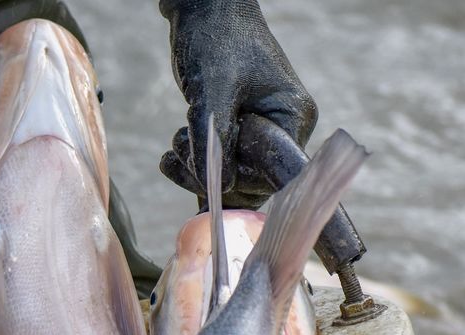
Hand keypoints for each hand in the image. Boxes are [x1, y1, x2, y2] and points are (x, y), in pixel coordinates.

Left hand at [159, 0, 317, 208]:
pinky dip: (194, 165)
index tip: (208, 173)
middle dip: (212, 174)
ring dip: (197, 170)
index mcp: (292, 118)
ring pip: (232, 178)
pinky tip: (172, 157)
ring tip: (176, 144)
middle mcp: (284, 128)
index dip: (241, 181)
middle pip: (252, 182)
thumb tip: (217, 186)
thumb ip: (215, 140)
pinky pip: (221, 165)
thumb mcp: (212, 92)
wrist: (203, 11)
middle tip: (181, 149)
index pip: (275, 174)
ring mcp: (261, 131)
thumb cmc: (216, 39)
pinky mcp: (238, 131)